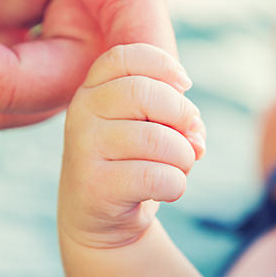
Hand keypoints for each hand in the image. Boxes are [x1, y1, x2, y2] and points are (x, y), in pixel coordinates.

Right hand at [58, 43, 205, 248]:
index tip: (185, 85)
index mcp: (94, 88)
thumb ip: (178, 118)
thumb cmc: (135, 162)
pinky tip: (168, 190)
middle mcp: (82, 112)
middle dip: (182, 113)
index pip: (125, 56)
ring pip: (156, 139)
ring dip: (184, 156)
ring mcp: (84, 148)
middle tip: (189, 134)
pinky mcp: (94, 186)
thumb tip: (193, 136)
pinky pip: (156, 176)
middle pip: (144, 93)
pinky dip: (176, 184)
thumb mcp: (154, 128)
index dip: (163, 64)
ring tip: (179, 167)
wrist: (101, 220)